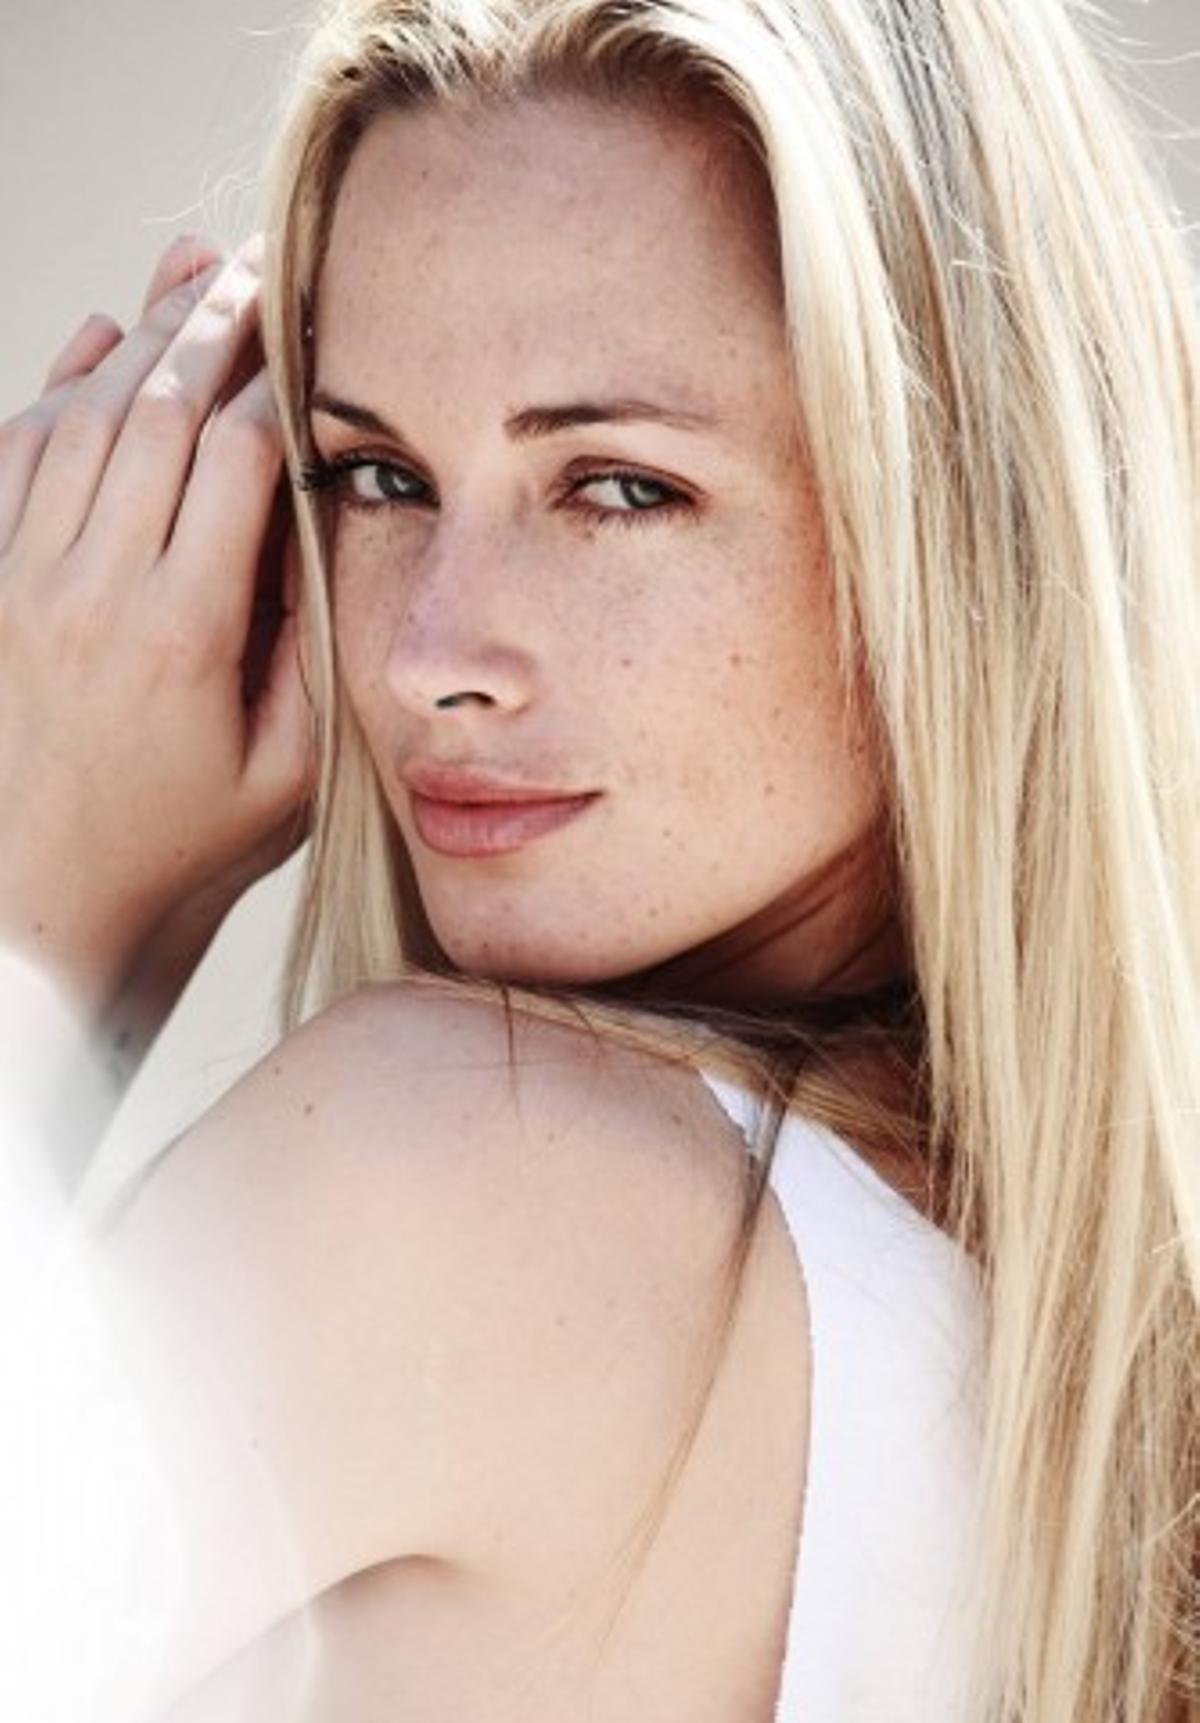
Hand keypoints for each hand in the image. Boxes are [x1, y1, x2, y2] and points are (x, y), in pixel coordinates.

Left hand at [0, 234, 315, 1018]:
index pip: (235, 461)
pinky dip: (50, 388)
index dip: (276, 379)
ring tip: (186, 274)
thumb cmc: (174, 849)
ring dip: (137, 338)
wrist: (41, 906)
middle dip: (210, 325)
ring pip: (78, 419)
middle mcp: (89, 589)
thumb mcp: (283, 779)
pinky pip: (9, 458)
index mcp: (180, 633)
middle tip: (254, 259)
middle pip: (154, 414)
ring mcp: (19, 582)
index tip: (307, 322)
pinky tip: (91, 340)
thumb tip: (321, 539)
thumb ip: (307, 656)